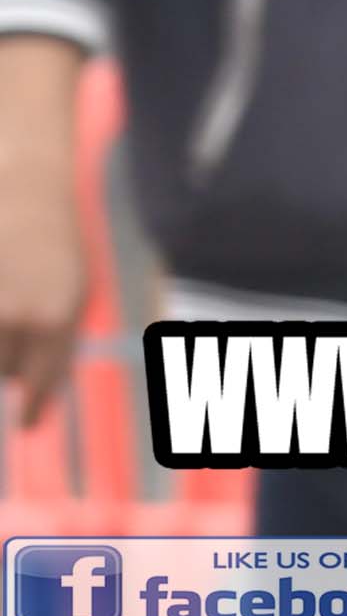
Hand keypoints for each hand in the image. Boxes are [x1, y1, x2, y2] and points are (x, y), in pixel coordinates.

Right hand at [0, 147, 76, 427]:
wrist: (23, 191)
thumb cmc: (50, 247)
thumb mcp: (70, 293)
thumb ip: (55, 340)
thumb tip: (34, 386)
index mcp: (55, 319)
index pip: (41, 382)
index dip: (33, 407)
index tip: (28, 424)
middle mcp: (14, 316)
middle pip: (2, 372)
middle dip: (6, 363)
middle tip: (12, 333)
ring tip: (10, 303)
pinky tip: (6, 292)